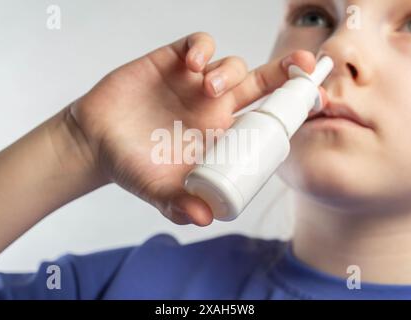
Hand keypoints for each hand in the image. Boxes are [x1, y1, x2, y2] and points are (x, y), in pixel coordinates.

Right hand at [69, 32, 325, 225]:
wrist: (96, 142)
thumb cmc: (132, 166)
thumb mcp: (158, 191)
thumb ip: (179, 205)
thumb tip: (205, 219)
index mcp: (220, 135)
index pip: (263, 119)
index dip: (289, 109)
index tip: (314, 102)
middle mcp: (214, 106)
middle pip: (260, 83)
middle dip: (285, 72)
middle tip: (301, 69)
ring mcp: (193, 82)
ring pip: (231, 64)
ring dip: (229, 71)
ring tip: (207, 88)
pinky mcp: (171, 62)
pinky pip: (198, 45)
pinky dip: (202, 49)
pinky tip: (192, 65)